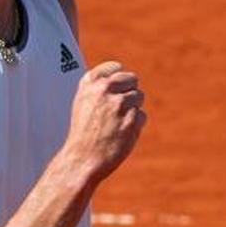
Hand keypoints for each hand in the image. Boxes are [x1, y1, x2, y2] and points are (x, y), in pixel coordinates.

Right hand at [64, 61, 146, 184]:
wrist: (82, 159)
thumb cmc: (83, 132)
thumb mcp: (83, 102)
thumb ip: (99, 86)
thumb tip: (122, 76)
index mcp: (90, 82)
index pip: (116, 67)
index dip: (119, 79)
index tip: (117, 88)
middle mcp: (104, 89)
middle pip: (132, 79)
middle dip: (129, 92)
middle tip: (118, 109)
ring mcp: (119, 104)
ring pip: (139, 97)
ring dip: (132, 110)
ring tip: (115, 124)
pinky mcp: (132, 119)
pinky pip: (142, 116)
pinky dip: (135, 125)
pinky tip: (120, 133)